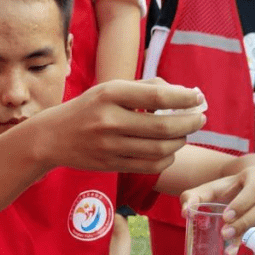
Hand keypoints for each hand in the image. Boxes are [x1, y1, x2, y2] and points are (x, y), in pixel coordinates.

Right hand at [35, 79, 206, 173]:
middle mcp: (110, 120)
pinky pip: (149, 166)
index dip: (185, 98)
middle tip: (201, 119)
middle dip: (190, 123)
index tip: (199, 98)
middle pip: (163, 127)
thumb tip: (185, 94)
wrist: (53, 137)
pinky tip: (170, 150)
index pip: (157, 96)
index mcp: (111, 94)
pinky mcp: (111, 165)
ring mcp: (110, 146)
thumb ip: (145, 89)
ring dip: (180, 142)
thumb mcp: (110, 89)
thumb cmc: (89, 108)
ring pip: (160, 149)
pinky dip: (167, 158)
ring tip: (185, 134)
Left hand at [181, 163, 254, 249]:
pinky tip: (245, 253)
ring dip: (252, 237)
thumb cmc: (231, 187)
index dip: (242, 204)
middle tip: (224, 234)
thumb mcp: (213, 187)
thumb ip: (194, 196)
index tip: (225, 217)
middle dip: (244, 223)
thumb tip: (186, 212)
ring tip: (232, 250)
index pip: (254, 188)